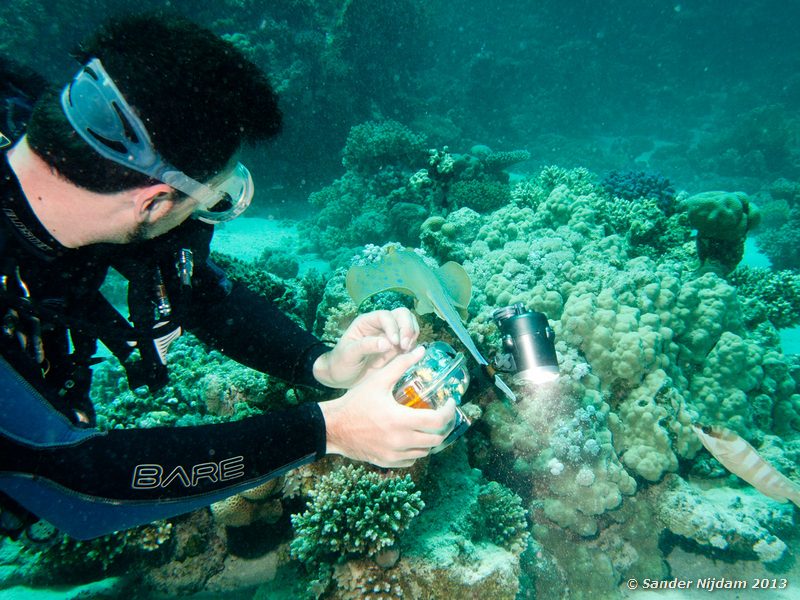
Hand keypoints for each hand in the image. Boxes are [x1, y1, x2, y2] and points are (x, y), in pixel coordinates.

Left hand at [313, 307, 419, 388]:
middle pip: (402, 315)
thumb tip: (387, 343)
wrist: (342, 377)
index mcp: (367, 322)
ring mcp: (390, 335)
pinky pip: (411, 341)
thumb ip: (366, 346)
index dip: (393, 326)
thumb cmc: (341, 363)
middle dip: (407, 328)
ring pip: (409, 325)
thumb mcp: (349, 354)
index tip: (395, 343)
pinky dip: (414, 346)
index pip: (385, 316)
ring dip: (412, 336)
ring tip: (407, 350)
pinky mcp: (397, 347)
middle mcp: (380, 325)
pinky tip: (408, 356)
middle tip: (406, 346)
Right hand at [318, 346, 456, 467]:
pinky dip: (416, 450)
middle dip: (444, 427)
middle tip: (443, 414)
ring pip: (425, 451)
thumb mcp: (378, 380)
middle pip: (436, 439)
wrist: (333, 427)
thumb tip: (421, 350)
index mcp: (400, 420)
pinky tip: (412, 437)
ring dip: (431, 438)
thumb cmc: (355, 402)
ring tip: (428, 425)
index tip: (450, 402)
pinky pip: (411, 460)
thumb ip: (401, 364)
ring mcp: (394, 454)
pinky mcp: (387, 462)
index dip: (449, 412)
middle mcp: (400, 441)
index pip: (437, 421)